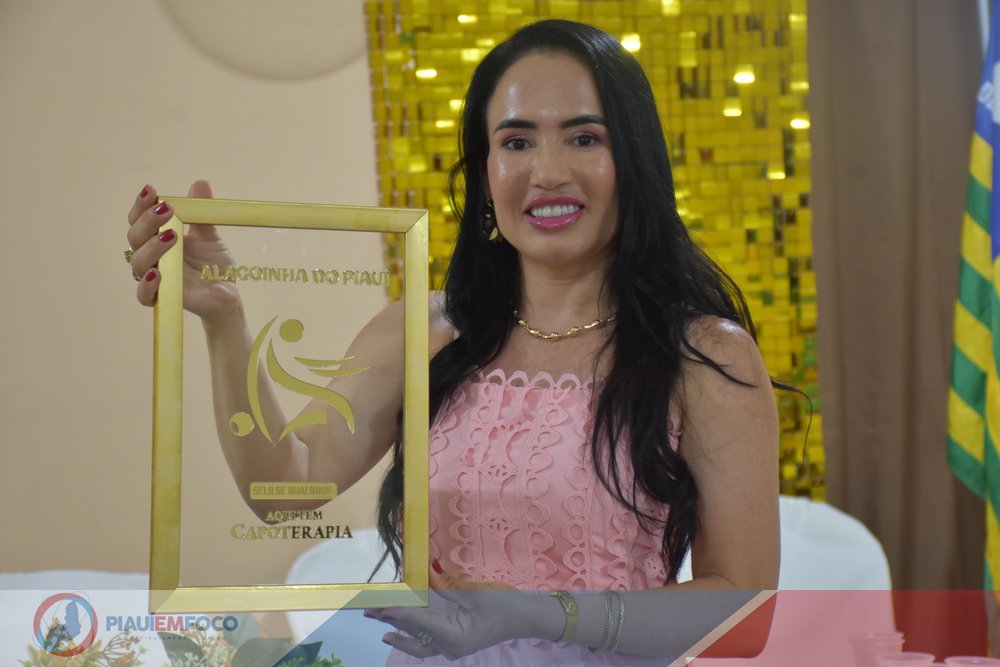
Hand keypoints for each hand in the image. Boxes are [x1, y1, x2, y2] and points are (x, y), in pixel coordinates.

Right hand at [126, 180, 240, 320]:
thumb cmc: (212, 265)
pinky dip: (148, 285)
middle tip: (167, 210)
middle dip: (147, 221)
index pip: (139, 220)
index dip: (141, 205)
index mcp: (157, 239)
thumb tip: (200, 183)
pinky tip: (157, 274)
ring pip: (138, 263)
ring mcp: (155, 279)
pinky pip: (144, 295)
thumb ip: (201, 214)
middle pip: (135, 238)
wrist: (227, 294)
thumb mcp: (209, 236)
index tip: (152, 190)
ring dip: (152, 247)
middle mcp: (151, 258)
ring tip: (171, 237)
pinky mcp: (162, 300)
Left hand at [365, 561, 535, 660]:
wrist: (525, 618)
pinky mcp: (455, 644)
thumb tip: (423, 573)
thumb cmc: (503, 604)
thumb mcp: (473, 592)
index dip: (397, 612)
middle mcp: (449, 647)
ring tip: (380, 626)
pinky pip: (428, 644)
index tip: (378, 605)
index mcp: (454, 636)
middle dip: (391, 622)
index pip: (419, 623)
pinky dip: (412, 638)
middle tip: (369, 610)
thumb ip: (445, 585)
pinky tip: (401, 633)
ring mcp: (452, 648)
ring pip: (418, 645)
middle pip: (413, 636)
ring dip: (399, 633)